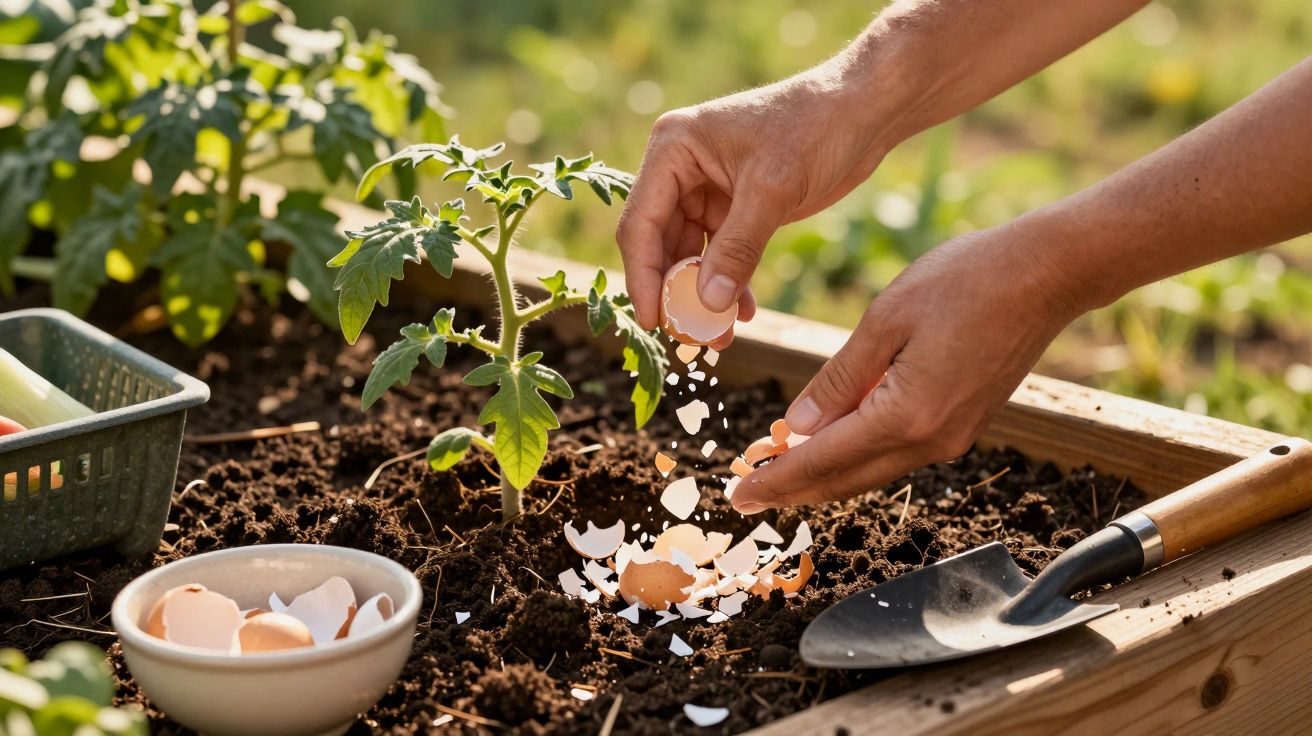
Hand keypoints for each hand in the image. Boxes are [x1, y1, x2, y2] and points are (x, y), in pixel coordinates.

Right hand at [615, 62, 897, 341]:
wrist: (864, 109)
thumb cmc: (815, 127)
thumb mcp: (773, 189)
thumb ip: (737, 249)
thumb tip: (707, 305)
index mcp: (673, 149)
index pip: (641, 224)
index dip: (643, 277)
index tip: (654, 322)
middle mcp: (680, 169)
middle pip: (661, 245)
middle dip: (677, 293)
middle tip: (692, 338)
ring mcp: (706, 188)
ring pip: (691, 255)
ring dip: (704, 296)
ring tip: (720, 336)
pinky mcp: (736, 205)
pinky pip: (721, 254)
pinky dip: (730, 284)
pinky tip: (746, 312)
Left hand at [729, 222, 1082, 511]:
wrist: (1047, 274)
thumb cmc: (966, 282)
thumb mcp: (886, 319)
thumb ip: (840, 378)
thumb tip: (798, 425)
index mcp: (906, 415)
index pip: (825, 460)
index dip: (777, 479)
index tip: (740, 494)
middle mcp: (931, 440)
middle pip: (847, 478)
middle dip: (794, 489)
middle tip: (748, 494)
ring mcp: (952, 437)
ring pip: (872, 469)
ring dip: (825, 474)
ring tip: (779, 471)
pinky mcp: (964, 424)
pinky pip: (898, 451)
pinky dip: (858, 454)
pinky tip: (833, 441)